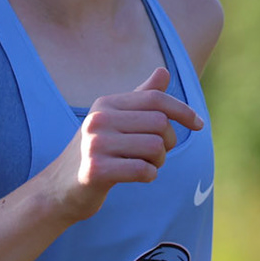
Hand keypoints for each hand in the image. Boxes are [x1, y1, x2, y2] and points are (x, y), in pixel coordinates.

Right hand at [40, 68, 202, 223]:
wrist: (60, 189)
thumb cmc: (95, 153)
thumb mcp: (115, 121)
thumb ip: (140, 98)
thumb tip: (164, 71)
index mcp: (106, 104)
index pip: (155, 99)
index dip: (183, 110)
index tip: (199, 125)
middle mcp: (99, 119)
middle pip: (160, 124)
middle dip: (169, 143)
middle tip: (158, 155)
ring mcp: (95, 144)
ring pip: (155, 148)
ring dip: (159, 162)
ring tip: (146, 166)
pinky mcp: (96, 170)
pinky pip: (142, 170)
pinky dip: (150, 175)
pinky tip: (140, 177)